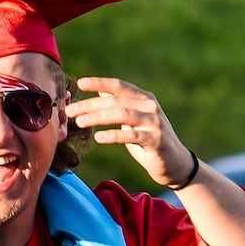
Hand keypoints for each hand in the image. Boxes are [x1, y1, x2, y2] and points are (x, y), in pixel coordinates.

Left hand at [64, 77, 197, 188]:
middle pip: (116, 101)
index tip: (80, 83)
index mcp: (143, 98)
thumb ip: (118, 106)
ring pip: (123, 114)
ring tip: (79, 122)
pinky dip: (114, 135)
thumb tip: (98, 92)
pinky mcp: (156, 139)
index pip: (119, 86)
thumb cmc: (148, 139)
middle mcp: (150, 106)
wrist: (174, 162)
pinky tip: (98, 137)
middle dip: (90, 105)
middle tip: (70, 111)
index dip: (100, 83)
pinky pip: (132, 136)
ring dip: (98, 117)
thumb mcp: (132, 120)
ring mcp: (154, 122)